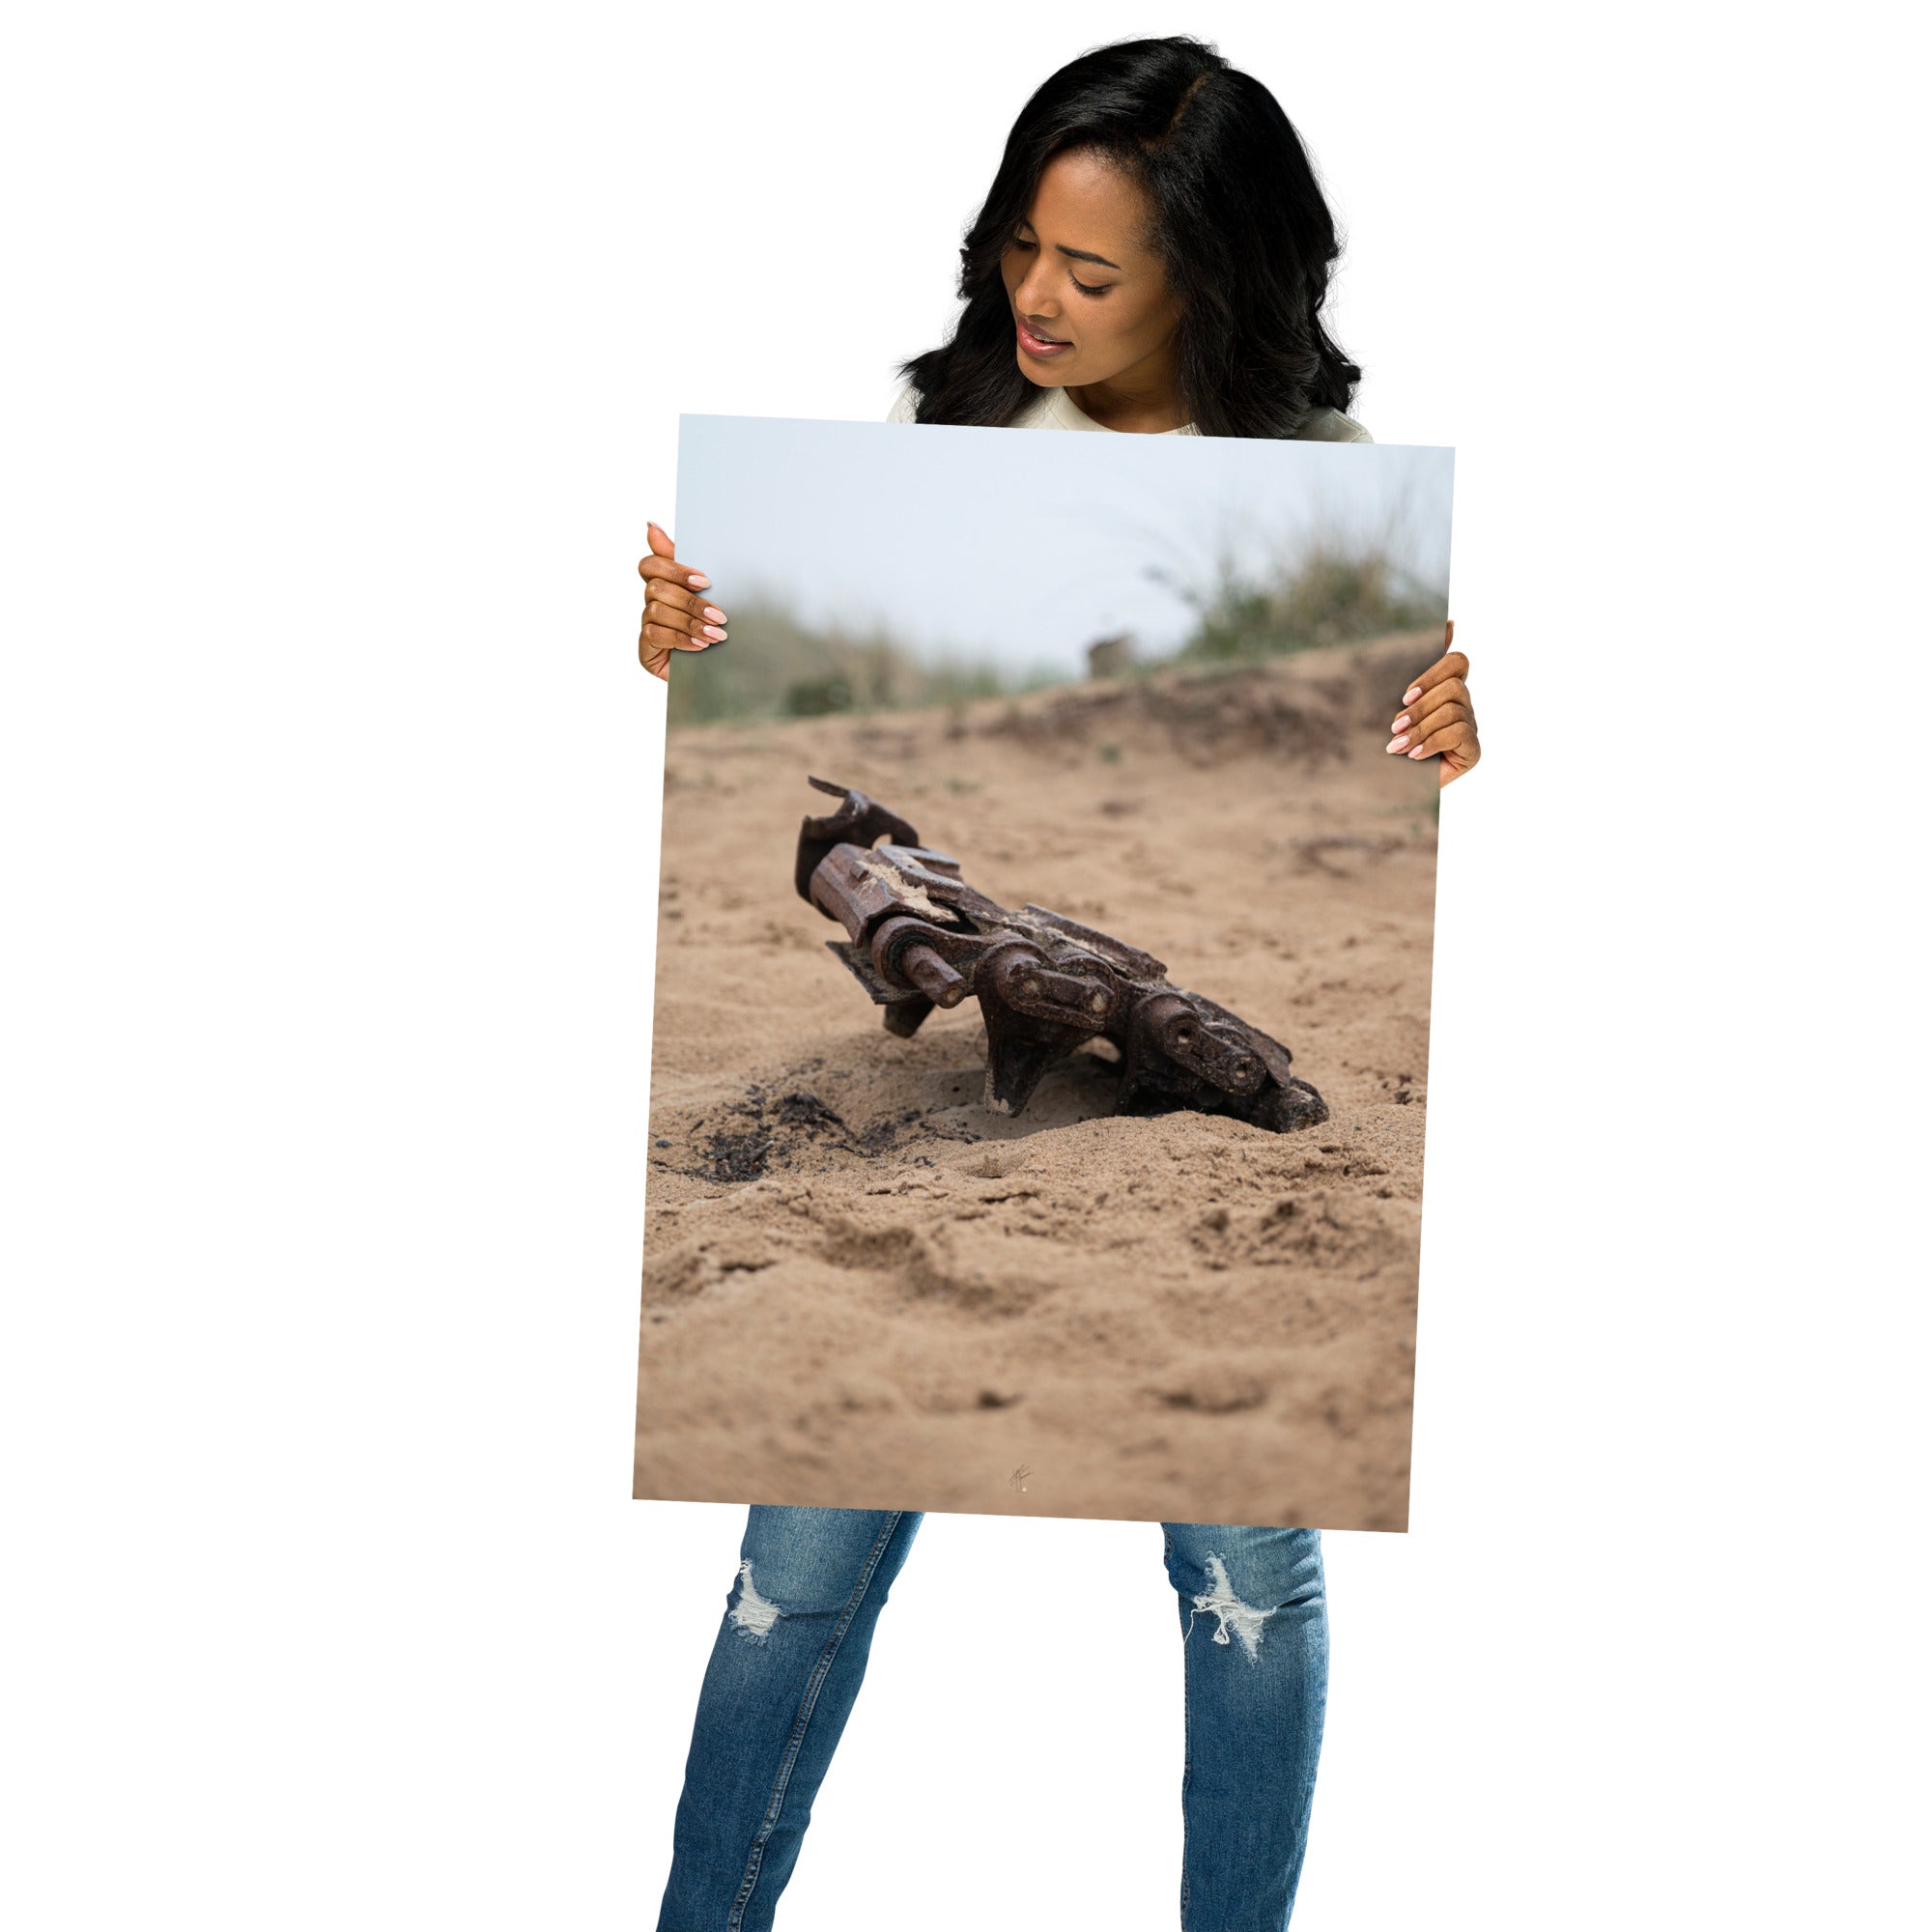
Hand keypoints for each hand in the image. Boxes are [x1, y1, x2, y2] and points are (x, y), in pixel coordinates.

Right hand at [637, 522, 726, 680]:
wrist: (723, 671)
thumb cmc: (715, 626)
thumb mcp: (711, 593)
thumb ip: (686, 562)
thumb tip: (650, 525)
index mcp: (664, 584)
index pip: (650, 565)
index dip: (674, 569)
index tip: (705, 581)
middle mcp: (651, 603)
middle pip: (656, 588)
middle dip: (691, 601)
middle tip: (720, 614)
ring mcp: (646, 626)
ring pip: (657, 611)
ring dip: (690, 622)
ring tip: (717, 634)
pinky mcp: (645, 649)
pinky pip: (655, 635)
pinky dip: (681, 639)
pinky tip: (702, 646)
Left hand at [1386, 620, 1478, 786]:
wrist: (1403, 792)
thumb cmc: (1400, 751)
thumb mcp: (1401, 715)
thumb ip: (1416, 685)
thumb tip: (1447, 628)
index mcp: (1446, 695)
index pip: (1457, 663)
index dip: (1437, 669)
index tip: (1406, 694)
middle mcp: (1464, 708)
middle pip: (1453, 687)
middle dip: (1419, 707)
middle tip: (1394, 726)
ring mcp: (1471, 728)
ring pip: (1453, 710)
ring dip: (1419, 729)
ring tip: (1396, 746)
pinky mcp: (1474, 750)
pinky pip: (1457, 733)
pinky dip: (1430, 743)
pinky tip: (1413, 756)